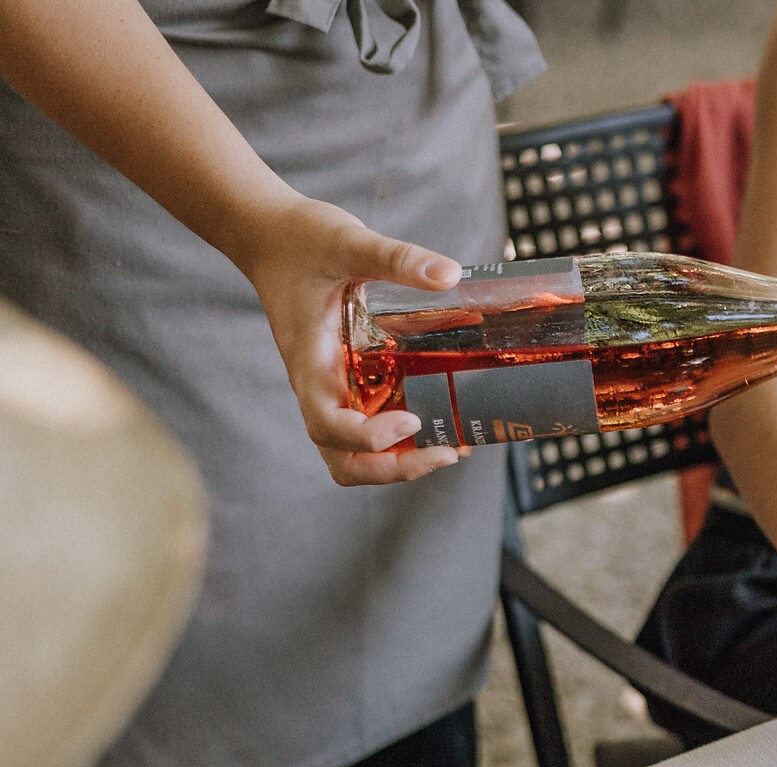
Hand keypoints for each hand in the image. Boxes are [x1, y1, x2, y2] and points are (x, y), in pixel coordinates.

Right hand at [232, 196, 464, 484]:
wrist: (269, 234)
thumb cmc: (299, 238)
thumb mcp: (348, 240)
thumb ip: (396, 257)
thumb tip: (450, 273)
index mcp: (311, 363)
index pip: (328, 426)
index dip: (369, 437)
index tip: (412, 418)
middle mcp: (320, 386)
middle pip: (344, 459)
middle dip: (393, 468)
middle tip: (446, 451)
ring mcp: (333, 388)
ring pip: (355, 453)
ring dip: (400, 462)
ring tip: (451, 448)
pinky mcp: (347, 381)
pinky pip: (370, 426)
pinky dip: (403, 439)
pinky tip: (446, 421)